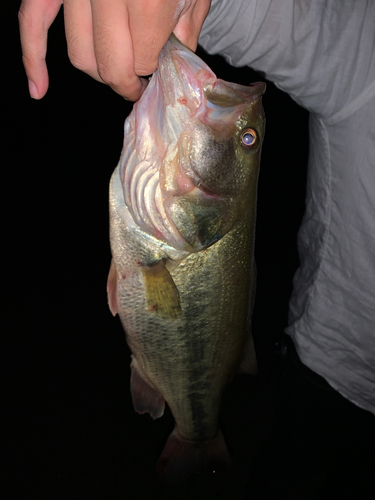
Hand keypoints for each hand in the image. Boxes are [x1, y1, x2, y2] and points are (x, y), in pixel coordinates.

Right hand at [18, 0, 210, 100]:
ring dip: (97, 71)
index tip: (157, 68)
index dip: (151, 70)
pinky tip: (38, 88)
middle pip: (108, 65)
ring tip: (114, 71)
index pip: (141, 61)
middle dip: (124, 82)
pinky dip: (33, 57)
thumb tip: (167, 69)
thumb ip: (184, 33)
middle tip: (136, 84)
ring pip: (79, 53)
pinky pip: (33, 21)